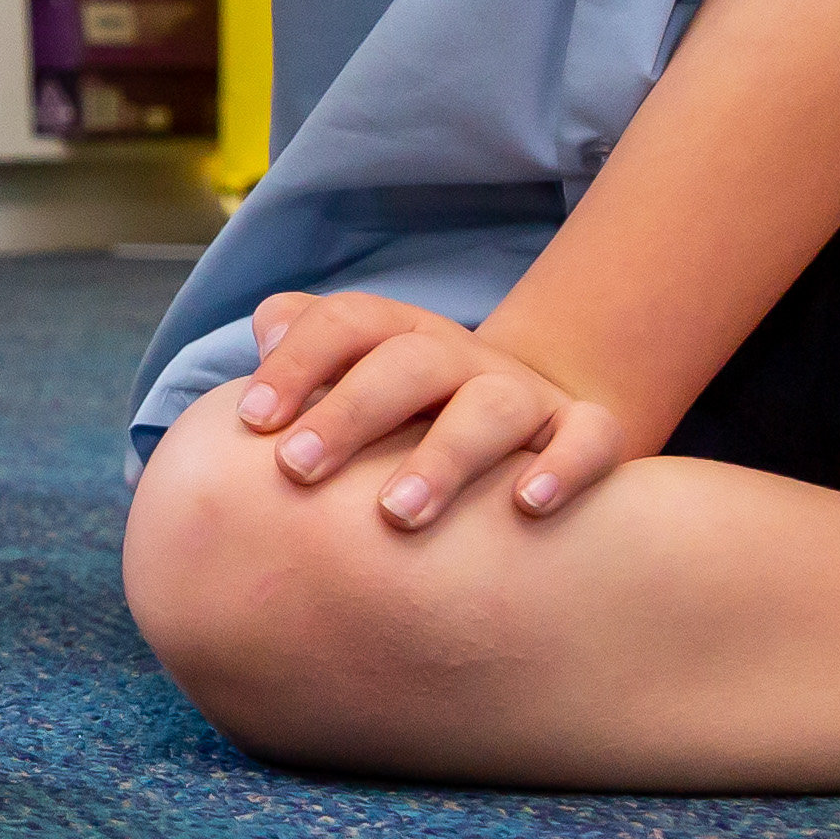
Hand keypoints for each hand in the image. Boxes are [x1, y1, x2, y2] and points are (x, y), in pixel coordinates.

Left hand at [231, 292, 632, 530]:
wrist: (521, 423)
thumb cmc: (404, 419)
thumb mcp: (350, 384)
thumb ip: (297, 364)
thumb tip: (251, 368)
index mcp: (395, 335)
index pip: (343, 323)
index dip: (296, 364)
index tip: (252, 420)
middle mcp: (458, 356)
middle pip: (407, 362)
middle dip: (350, 412)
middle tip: (296, 469)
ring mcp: (522, 392)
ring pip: (491, 407)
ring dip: (443, 456)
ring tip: (397, 515)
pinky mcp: (578, 430)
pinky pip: (588, 437)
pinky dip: (564, 465)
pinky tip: (528, 506)